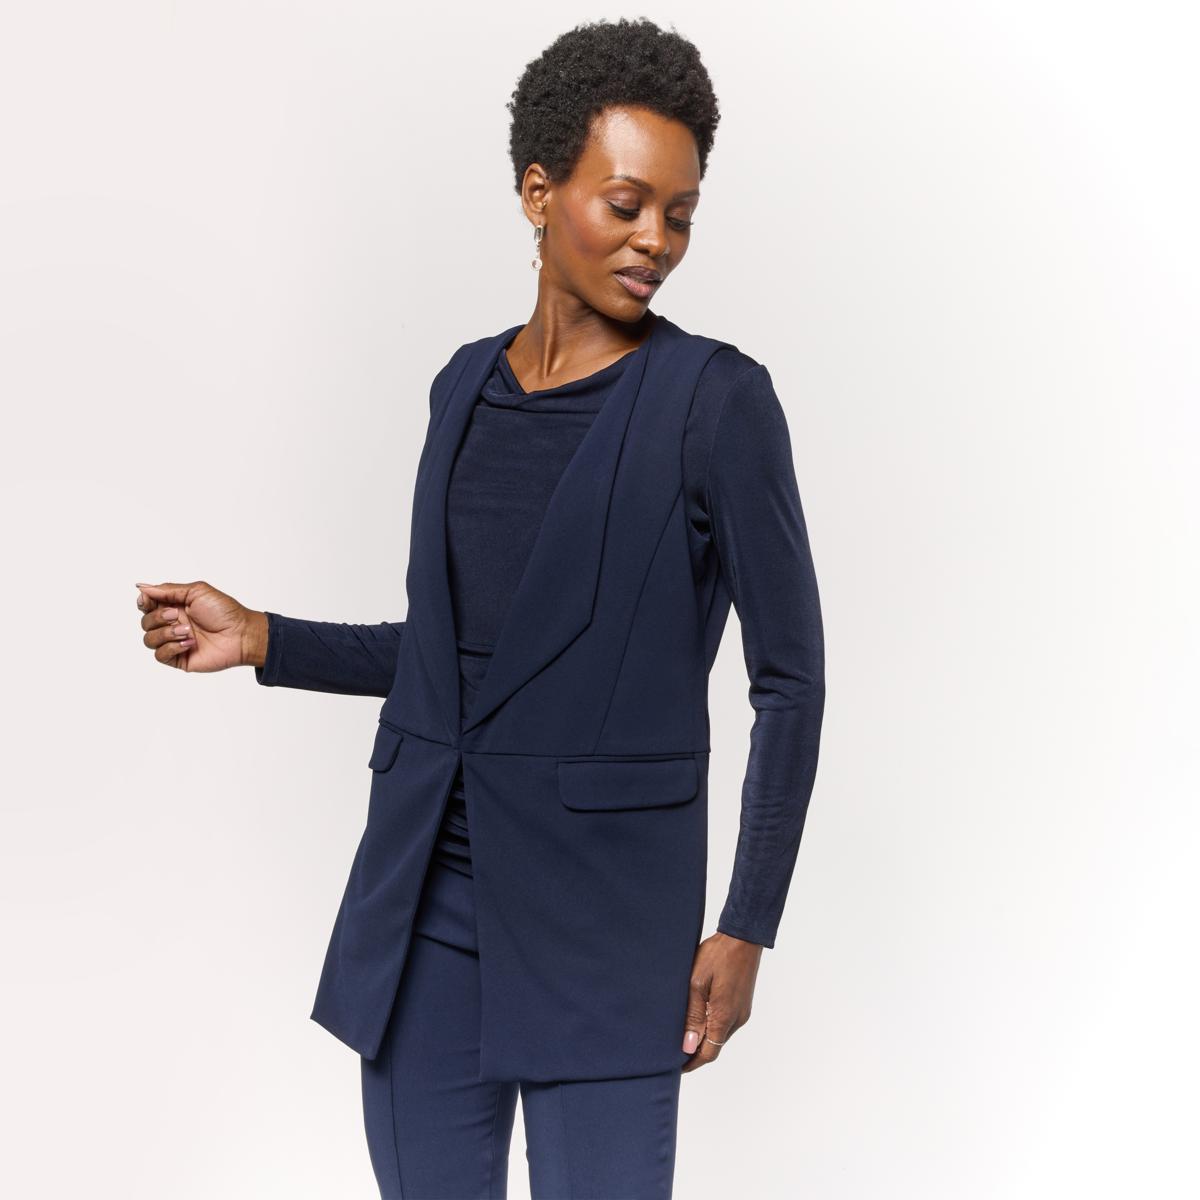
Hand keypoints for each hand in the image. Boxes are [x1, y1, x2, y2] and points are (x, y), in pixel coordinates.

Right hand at [135, 579, 263, 673]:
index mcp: (175, 607)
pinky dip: (171, 648)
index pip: (147, 605)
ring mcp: (175, 642)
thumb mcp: (197, 591)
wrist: (241, 634)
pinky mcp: (179, 658)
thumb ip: (168, 590)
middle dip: (157, 618)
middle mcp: (172, 624)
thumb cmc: (224, 611)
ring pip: (149, 639)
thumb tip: (142, 587)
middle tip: (176, 615)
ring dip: (166, 633)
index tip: (146, 601)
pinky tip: (189, 643)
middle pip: (145, 622)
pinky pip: (159, 655)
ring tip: (188, 631)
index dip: (143, 602)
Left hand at [680, 930, 762, 1072]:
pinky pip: (727, 1023)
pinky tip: (701, 1017)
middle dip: (696, 1052)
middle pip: (715, 1046)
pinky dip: (713, 1026)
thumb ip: (693, 1016)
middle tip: (675, 1050)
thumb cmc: (717, 955)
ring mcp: (742, 1011)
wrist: (742, 937)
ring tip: (684, 1033)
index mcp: (724, 1017)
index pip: (708, 1053)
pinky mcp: (743, 1003)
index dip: (692, 1062)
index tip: (676, 1066)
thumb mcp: (697, 984)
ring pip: (721, 1035)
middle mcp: (737, 1019)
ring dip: (705, 1038)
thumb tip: (688, 1046)